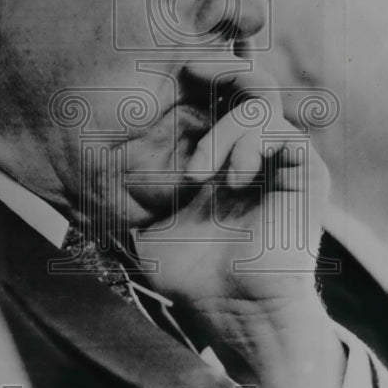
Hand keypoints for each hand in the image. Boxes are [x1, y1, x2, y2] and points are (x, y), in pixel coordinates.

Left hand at [133, 104, 345, 387]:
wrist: (232, 309)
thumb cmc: (188, 274)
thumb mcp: (143, 224)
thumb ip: (127, 193)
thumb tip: (82, 164)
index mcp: (215, 153)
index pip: (209, 93)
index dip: (191, 79)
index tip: (157, 81)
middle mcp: (249, 149)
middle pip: (238, 84)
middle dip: (208, 89)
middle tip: (185, 133)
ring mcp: (278, 158)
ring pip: (258, 104)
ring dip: (222, 134)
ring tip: (199, 176)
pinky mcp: (305, 171)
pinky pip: (284, 131)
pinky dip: (252, 146)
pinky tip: (233, 181)